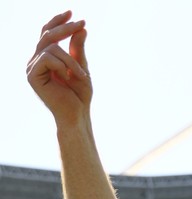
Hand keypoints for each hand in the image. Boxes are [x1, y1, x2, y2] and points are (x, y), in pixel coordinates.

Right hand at [27, 11, 91, 125]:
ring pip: (51, 47)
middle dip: (65, 28)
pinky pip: (48, 58)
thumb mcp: (82, 68)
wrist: (77, 115)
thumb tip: (81, 28)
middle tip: (81, 24)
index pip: (47, 34)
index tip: (72, 12)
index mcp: (45, 59)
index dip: (58, 21)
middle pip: (47, 35)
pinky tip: (69, 77)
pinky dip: (63, 65)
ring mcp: (32, 68)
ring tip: (83, 75)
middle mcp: (35, 61)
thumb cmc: (80, 96)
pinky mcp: (32, 76)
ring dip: (71, 59)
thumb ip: (78, 49)